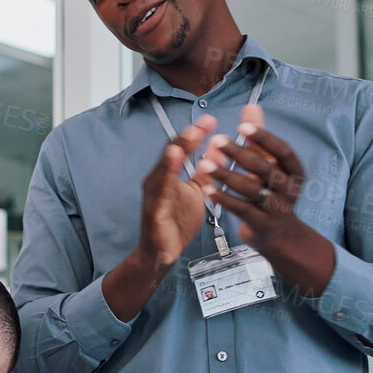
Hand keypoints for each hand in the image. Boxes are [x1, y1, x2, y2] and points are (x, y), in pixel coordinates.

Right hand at [133, 113, 219, 268]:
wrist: (163, 252)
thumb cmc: (178, 221)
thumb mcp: (198, 191)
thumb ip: (206, 171)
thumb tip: (218, 149)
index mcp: (169, 175)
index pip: (182, 149)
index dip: (195, 134)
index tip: (211, 120)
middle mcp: (158, 180)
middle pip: (172, 153)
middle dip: (187, 137)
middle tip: (203, 123)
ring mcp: (154, 193)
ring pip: (164, 168)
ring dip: (176, 151)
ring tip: (189, 136)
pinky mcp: (154, 209)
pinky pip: (162, 190)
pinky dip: (167, 175)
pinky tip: (174, 162)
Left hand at [199, 103, 314, 256]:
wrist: (279, 236)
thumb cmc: (272, 193)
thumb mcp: (270, 166)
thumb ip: (259, 138)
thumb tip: (251, 107)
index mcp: (294, 171)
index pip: (282, 150)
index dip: (264, 138)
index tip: (243, 127)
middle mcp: (289, 189)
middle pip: (264, 168)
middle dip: (240, 153)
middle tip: (217, 140)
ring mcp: (277, 209)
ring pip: (251, 189)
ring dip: (226, 175)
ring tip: (205, 164)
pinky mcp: (262, 224)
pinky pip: (242, 209)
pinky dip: (224, 198)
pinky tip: (207, 188)